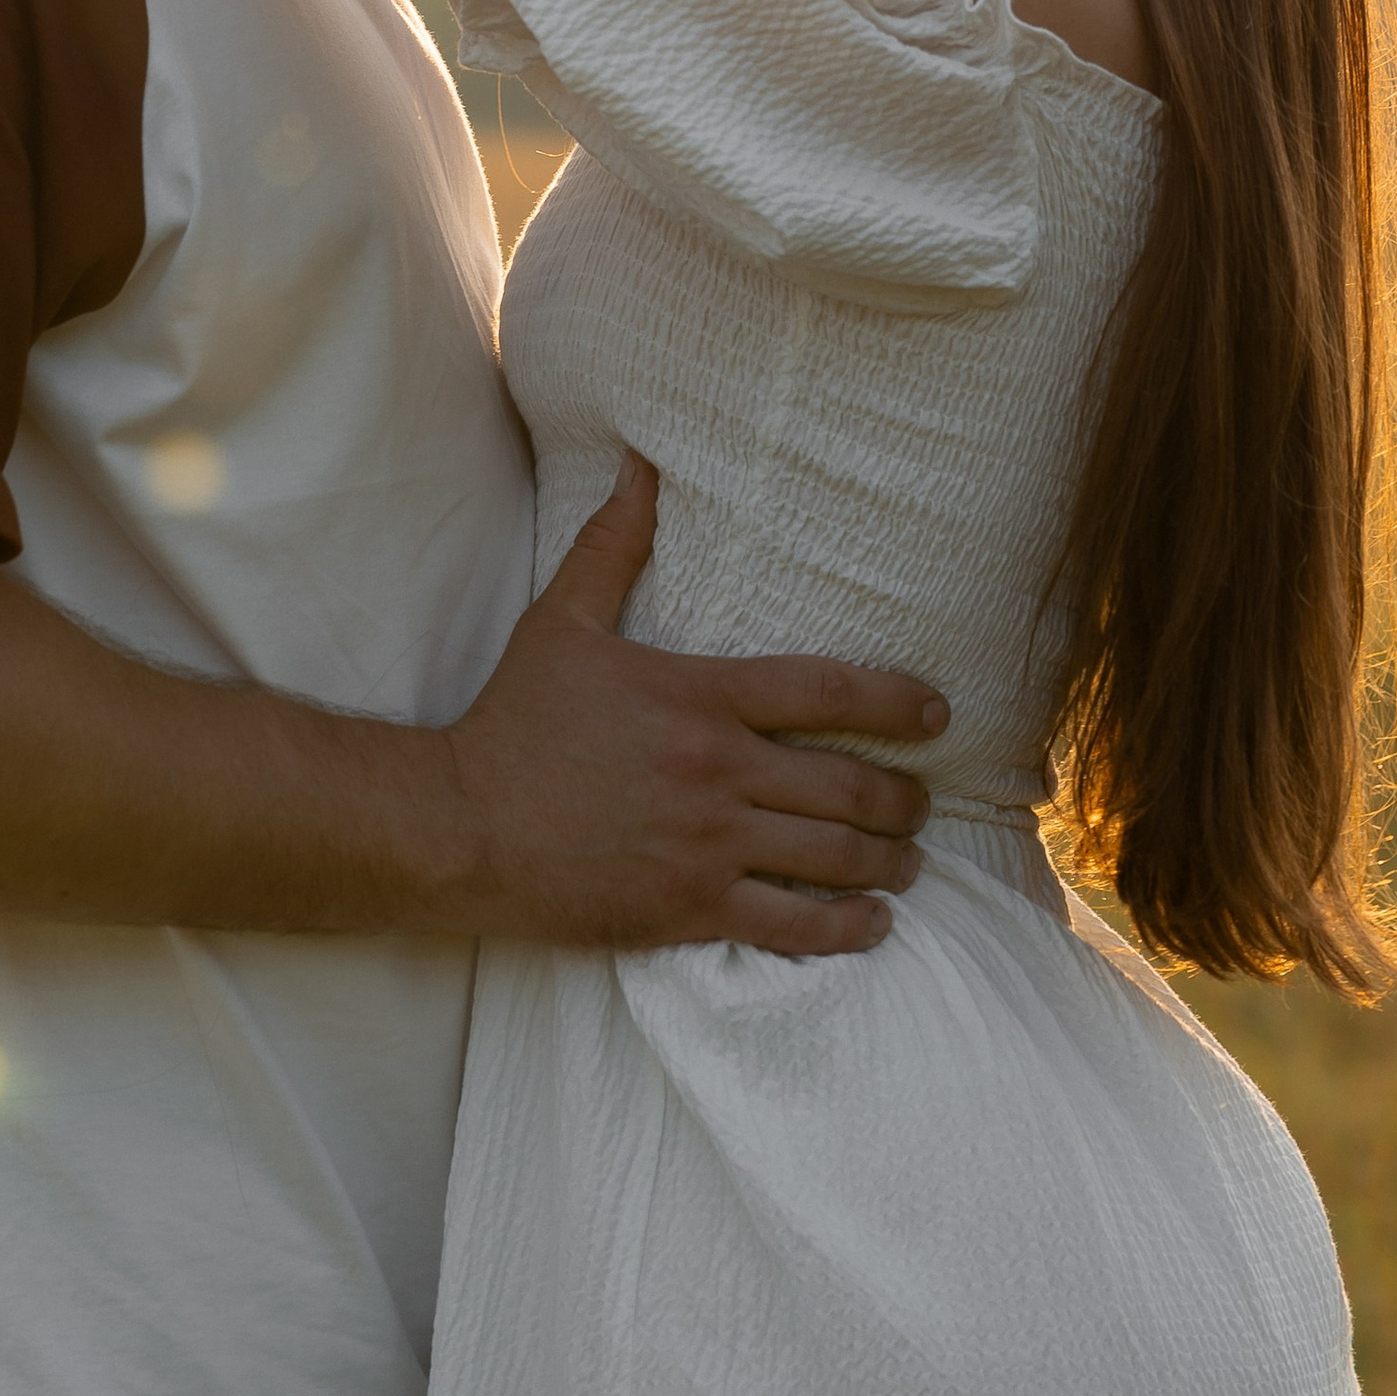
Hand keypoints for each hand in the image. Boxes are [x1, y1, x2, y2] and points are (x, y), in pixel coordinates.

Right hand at [443, 457, 941, 957]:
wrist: (459, 825)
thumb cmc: (512, 722)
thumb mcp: (561, 623)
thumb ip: (611, 547)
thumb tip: (639, 467)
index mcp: (699, 696)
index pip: (826, 690)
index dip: (895, 701)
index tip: (937, 714)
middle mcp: (718, 770)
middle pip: (849, 785)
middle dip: (904, 798)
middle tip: (924, 803)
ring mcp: (708, 844)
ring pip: (835, 856)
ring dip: (890, 859)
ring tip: (909, 859)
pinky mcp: (689, 908)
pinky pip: (793, 926)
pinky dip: (847, 928)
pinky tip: (873, 922)